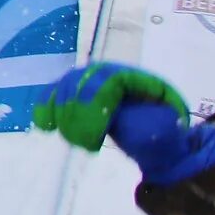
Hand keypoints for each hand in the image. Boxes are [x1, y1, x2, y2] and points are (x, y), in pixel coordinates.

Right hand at [35, 61, 214, 183]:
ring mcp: (93, 79)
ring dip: (63, 112)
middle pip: (85, 81)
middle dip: (77, 111)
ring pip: (69, 85)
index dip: (96, 107)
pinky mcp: (78, 90)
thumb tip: (139, 125)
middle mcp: (113, 72)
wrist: (155, 135)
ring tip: (72, 139)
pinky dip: (49, 105)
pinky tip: (45, 124)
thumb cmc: (163, 135)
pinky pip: (58, 92)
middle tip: (81, 141)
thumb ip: (156, 129)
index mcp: (139, 79)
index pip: (111, 81)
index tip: (94, 138)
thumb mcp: (169, 133)